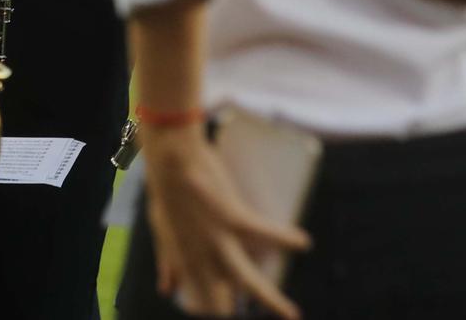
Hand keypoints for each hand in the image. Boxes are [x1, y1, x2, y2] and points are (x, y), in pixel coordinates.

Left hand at [142, 126, 310, 319]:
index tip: (223, 316)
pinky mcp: (232, 217)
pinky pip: (263, 232)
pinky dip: (283, 238)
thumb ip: (168, 263)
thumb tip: (167, 291)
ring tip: (293, 316)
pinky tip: (303, 242)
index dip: (214, 313)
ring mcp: (217, 239)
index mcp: (188, 262)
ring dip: (271, 301)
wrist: (169, 161)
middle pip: (222, 302)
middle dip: (236, 314)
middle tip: (271, 318)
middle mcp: (202, 257)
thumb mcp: (162, 234)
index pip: (203, 302)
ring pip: (247, 281)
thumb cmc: (167, 194)